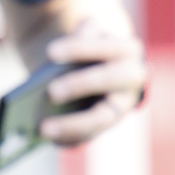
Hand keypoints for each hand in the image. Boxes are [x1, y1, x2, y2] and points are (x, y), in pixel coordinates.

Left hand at [32, 24, 145, 146]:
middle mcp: (131, 79)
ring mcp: (121, 106)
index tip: (50, 51)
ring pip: (101, 119)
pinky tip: (46, 139)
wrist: (99, 67)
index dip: (78, 49)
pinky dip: (67, 138)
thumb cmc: (88, 48)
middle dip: (79, 85)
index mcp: (127, 50)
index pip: (106, 47)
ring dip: (72, 125)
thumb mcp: (85, 35)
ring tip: (42, 128)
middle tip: (51, 91)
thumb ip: (78, 37)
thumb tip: (53, 61)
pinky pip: (89, 136)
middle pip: (109, 80)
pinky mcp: (106, 125)